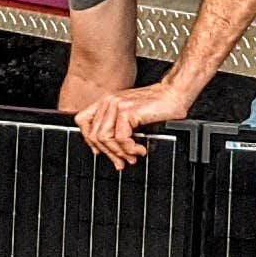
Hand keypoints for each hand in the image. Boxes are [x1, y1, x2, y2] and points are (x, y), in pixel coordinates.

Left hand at [74, 74, 195, 167]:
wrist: (174, 94)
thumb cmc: (158, 105)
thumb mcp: (131, 115)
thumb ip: (117, 125)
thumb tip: (109, 148)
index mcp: (107, 102)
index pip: (82, 120)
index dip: (88, 140)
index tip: (100, 151)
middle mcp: (109, 102)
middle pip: (93, 134)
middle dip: (108, 154)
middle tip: (121, 162)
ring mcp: (117, 105)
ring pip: (105, 138)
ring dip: (119, 153)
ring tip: (132, 156)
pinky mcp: (128, 111)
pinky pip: (120, 138)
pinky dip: (130, 149)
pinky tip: (140, 149)